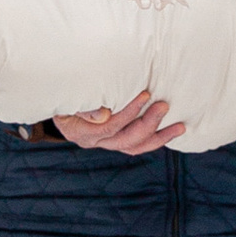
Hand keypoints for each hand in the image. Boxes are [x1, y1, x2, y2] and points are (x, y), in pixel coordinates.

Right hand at [52, 92, 186, 154]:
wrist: (55, 96)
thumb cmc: (62, 89)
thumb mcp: (66, 94)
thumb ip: (84, 105)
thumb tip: (105, 114)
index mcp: (80, 131)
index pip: (109, 126)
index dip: (129, 112)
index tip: (145, 94)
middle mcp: (93, 141)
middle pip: (125, 140)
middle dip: (148, 124)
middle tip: (164, 106)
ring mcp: (104, 142)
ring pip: (134, 147)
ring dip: (159, 137)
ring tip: (180, 127)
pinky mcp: (114, 139)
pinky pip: (136, 144)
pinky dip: (154, 138)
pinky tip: (170, 131)